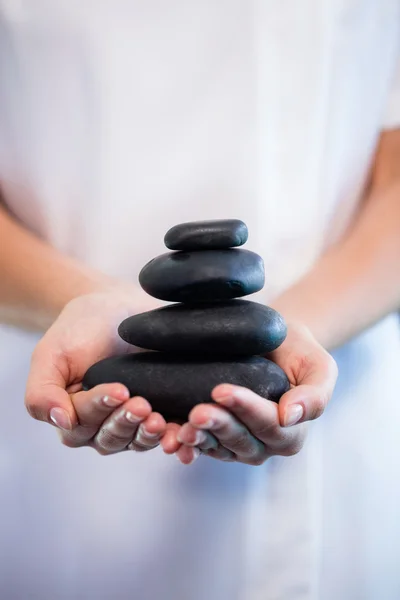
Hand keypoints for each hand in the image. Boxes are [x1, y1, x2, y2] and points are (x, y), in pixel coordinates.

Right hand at [25, 288, 177, 453]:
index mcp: (70, 416)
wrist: (114, 307)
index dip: (100, 407)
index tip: (119, 389)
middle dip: (125, 421)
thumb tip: (60, 422)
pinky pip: (163, 436)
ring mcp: (130, 424)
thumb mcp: (50, 354)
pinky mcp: (157, 415)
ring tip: (158, 418)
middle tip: (142, 403)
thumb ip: (42, 392)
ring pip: (135, 441)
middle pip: (110, 437)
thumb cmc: (78, 330)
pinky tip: (178, 430)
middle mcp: (99, 426)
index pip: (82, 422)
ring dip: (146, 433)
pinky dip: (170, 437)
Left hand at [164, 323, 337, 464]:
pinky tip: (172, 437)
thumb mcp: (319, 367)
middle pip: (241, 440)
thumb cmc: (299, 354)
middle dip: (219, 425)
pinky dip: (187, 444)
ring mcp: (239, 446)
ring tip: (183, 427)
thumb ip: (315, 395)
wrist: (275, 345)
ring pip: (219, 447)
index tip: (222, 390)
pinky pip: (202, 446)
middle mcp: (265, 445)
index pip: (269, 424)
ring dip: (200, 439)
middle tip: (197, 411)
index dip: (246, 409)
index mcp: (292, 432)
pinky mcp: (216, 440)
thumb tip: (289, 417)